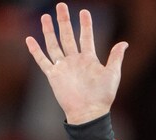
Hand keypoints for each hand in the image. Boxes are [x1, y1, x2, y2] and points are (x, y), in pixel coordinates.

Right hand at [25, 3, 127, 124]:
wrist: (89, 112)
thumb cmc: (103, 96)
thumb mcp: (112, 74)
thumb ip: (116, 57)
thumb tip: (124, 42)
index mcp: (89, 59)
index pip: (86, 37)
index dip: (85, 25)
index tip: (84, 11)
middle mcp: (75, 60)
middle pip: (67, 36)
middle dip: (64, 21)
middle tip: (61, 6)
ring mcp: (63, 67)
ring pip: (54, 45)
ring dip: (49, 31)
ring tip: (46, 16)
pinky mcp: (53, 75)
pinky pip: (42, 61)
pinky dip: (36, 51)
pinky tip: (30, 39)